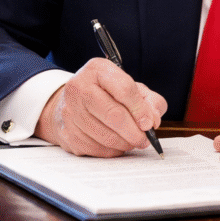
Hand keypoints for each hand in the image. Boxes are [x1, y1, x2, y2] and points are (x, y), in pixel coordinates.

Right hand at [34, 58, 166, 156]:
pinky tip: (116, 144)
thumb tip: (153, 121)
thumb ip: (149, 100)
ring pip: (105, 136)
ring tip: (132, 141)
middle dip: (134, 132)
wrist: (73, 102)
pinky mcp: (67, 132)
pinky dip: (111, 151)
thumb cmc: (107, 94)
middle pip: (113, 115)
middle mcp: (79, 87)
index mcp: (98, 70)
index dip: (140, 110)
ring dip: (125, 144)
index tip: (149, 123)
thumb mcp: (131, 87)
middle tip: (144, 139)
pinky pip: (95, 149)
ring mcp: (70, 111)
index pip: (124, 89)